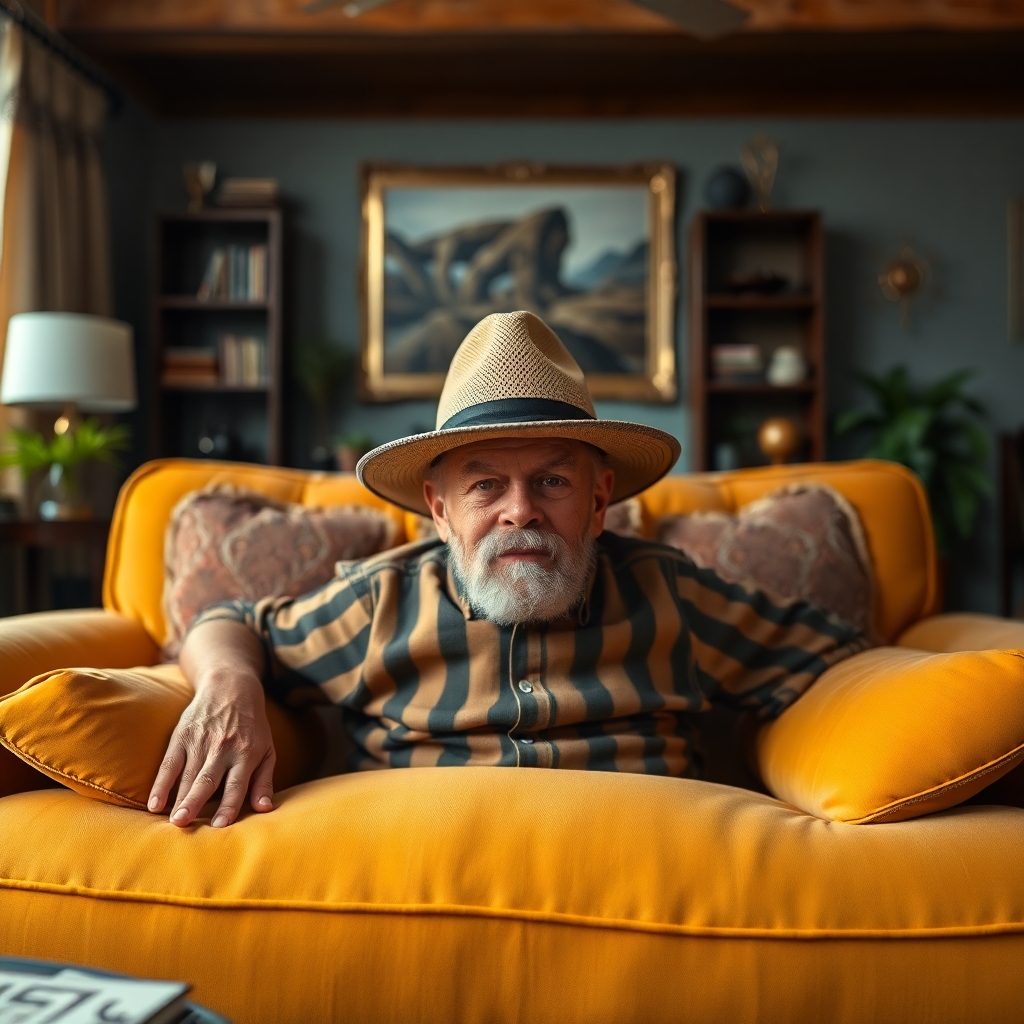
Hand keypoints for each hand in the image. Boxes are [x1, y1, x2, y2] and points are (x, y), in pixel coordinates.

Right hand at [148, 671, 275, 828]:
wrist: (231, 688)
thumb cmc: (253, 727)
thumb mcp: (267, 750)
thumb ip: (264, 781)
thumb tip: (264, 809)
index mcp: (246, 753)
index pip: (237, 783)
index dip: (229, 805)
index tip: (220, 825)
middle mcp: (223, 748)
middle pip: (207, 779)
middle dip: (195, 802)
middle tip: (183, 824)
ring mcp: (201, 741)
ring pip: (188, 775)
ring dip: (178, 798)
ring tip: (173, 821)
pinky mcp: (182, 735)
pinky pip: (169, 764)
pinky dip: (161, 784)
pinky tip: (154, 804)